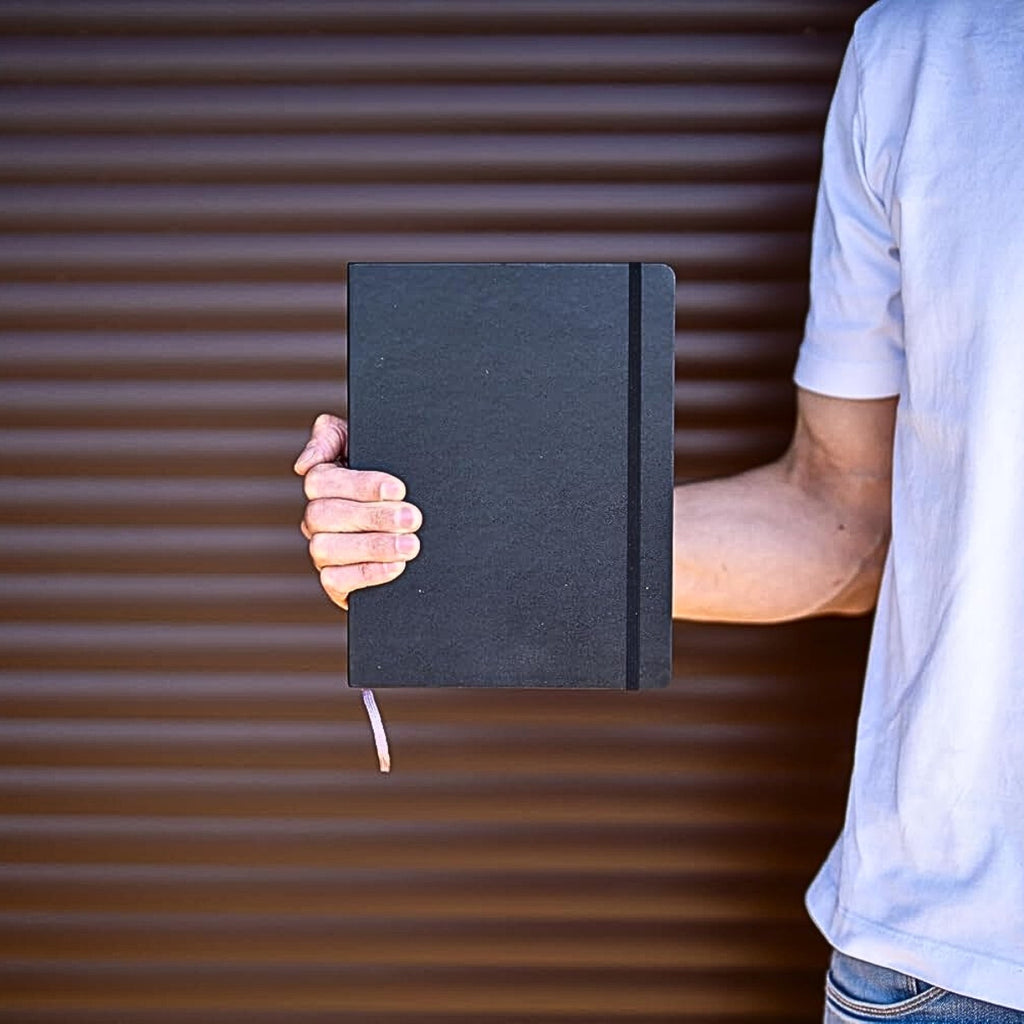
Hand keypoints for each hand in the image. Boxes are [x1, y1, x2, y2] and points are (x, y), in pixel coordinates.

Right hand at [294, 413, 421, 610]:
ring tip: (410, 545)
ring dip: (374, 547)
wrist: (414, 521)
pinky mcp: (336, 582)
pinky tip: (397, 566)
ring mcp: (323, 551)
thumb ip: (331, 437)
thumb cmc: (389, 477)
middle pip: (325, 516)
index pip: (322, 482)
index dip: (361, 485)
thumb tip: (304, 464)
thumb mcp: (364, 445)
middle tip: (412, 518)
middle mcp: (316, 519)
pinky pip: (336, 581)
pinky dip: (368, 574)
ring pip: (327, 549)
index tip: (398, 488)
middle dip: (374, 517)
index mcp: (321, 484)